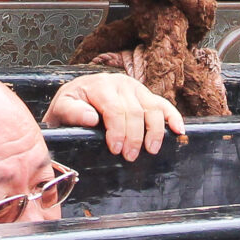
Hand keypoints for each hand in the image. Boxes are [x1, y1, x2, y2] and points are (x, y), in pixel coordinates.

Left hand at [44, 71, 183, 159]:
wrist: (76, 96)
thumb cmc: (70, 106)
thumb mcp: (61, 108)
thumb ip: (72, 112)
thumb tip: (91, 118)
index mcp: (100, 85)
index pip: (115, 109)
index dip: (118, 130)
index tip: (116, 149)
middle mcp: (120, 83)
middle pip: (135, 111)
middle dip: (134, 136)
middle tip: (129, 156)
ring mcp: (136, 88)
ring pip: (152, 108)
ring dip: (155, 130)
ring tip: (151, 150)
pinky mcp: (146, 95)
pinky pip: (163, 105)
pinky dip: (173, 117)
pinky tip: (178, 130)